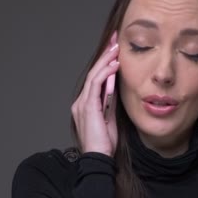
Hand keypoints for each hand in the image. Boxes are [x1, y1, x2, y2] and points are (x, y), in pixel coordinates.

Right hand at [71, 32, 119, 156]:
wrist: (99, 159)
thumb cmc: (104, 144)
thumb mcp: (110, 119)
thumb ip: (109, 103)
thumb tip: (115, 87)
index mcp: (85, 105)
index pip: (95, 79)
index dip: (104, 63)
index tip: (114, 50)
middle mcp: (80, 102)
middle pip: (93, 73)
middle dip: (105, 55)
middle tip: (115, 39)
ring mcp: (82, 103)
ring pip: (94, 75)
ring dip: (106, 60)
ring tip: (117, 48)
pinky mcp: (87, 106)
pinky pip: (96, 84)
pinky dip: (106, 72)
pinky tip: (115, 64)